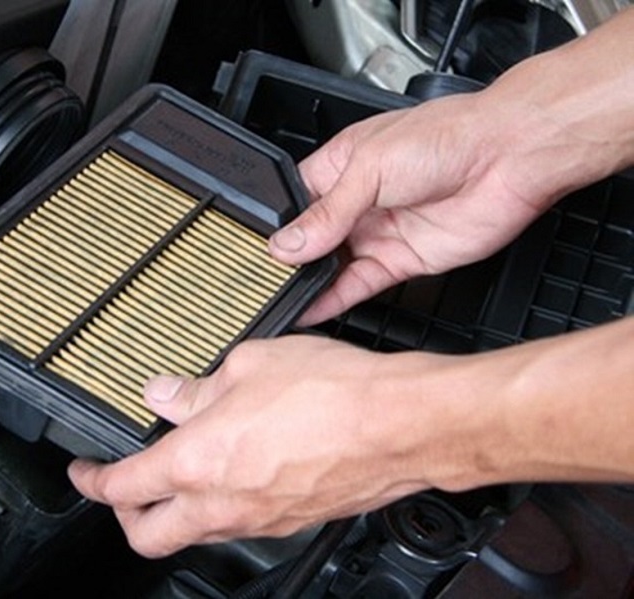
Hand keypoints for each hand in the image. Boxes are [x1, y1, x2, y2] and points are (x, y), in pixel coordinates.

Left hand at [67, 335, 442, 557]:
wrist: (402, 424)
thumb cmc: (334, 392)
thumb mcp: (248, 366)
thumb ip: (197, 388)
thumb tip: (166, 394)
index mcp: (198, 462)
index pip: (123, 486)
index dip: (92, 481)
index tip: (83, 472)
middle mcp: (223, 504)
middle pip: (149, 537)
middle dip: (126, 516)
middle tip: (123, 488)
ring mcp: (260, 520)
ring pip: (196, 535)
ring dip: (176, 511)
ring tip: (183, 472)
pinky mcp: (293, 521)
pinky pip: (240, 525)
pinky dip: (222, 506)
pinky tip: (238, 471)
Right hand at [271, 26, 633, 323]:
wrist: (508, 157)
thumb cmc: (445, 139)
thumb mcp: (369, 170)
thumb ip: (327, 213)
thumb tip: (287, 243)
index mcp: (340, 167)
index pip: (293, 202)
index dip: (274, 226)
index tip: (253, 251)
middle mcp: (356, 202)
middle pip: (310, 240)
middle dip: (288, 261)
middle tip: (260, 281)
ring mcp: (377, 233)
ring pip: (331, 267)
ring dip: (307, 284)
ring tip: (277, 299)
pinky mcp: (400, 262)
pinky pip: (358, 286)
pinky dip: (334, 300)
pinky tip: (309, 309)